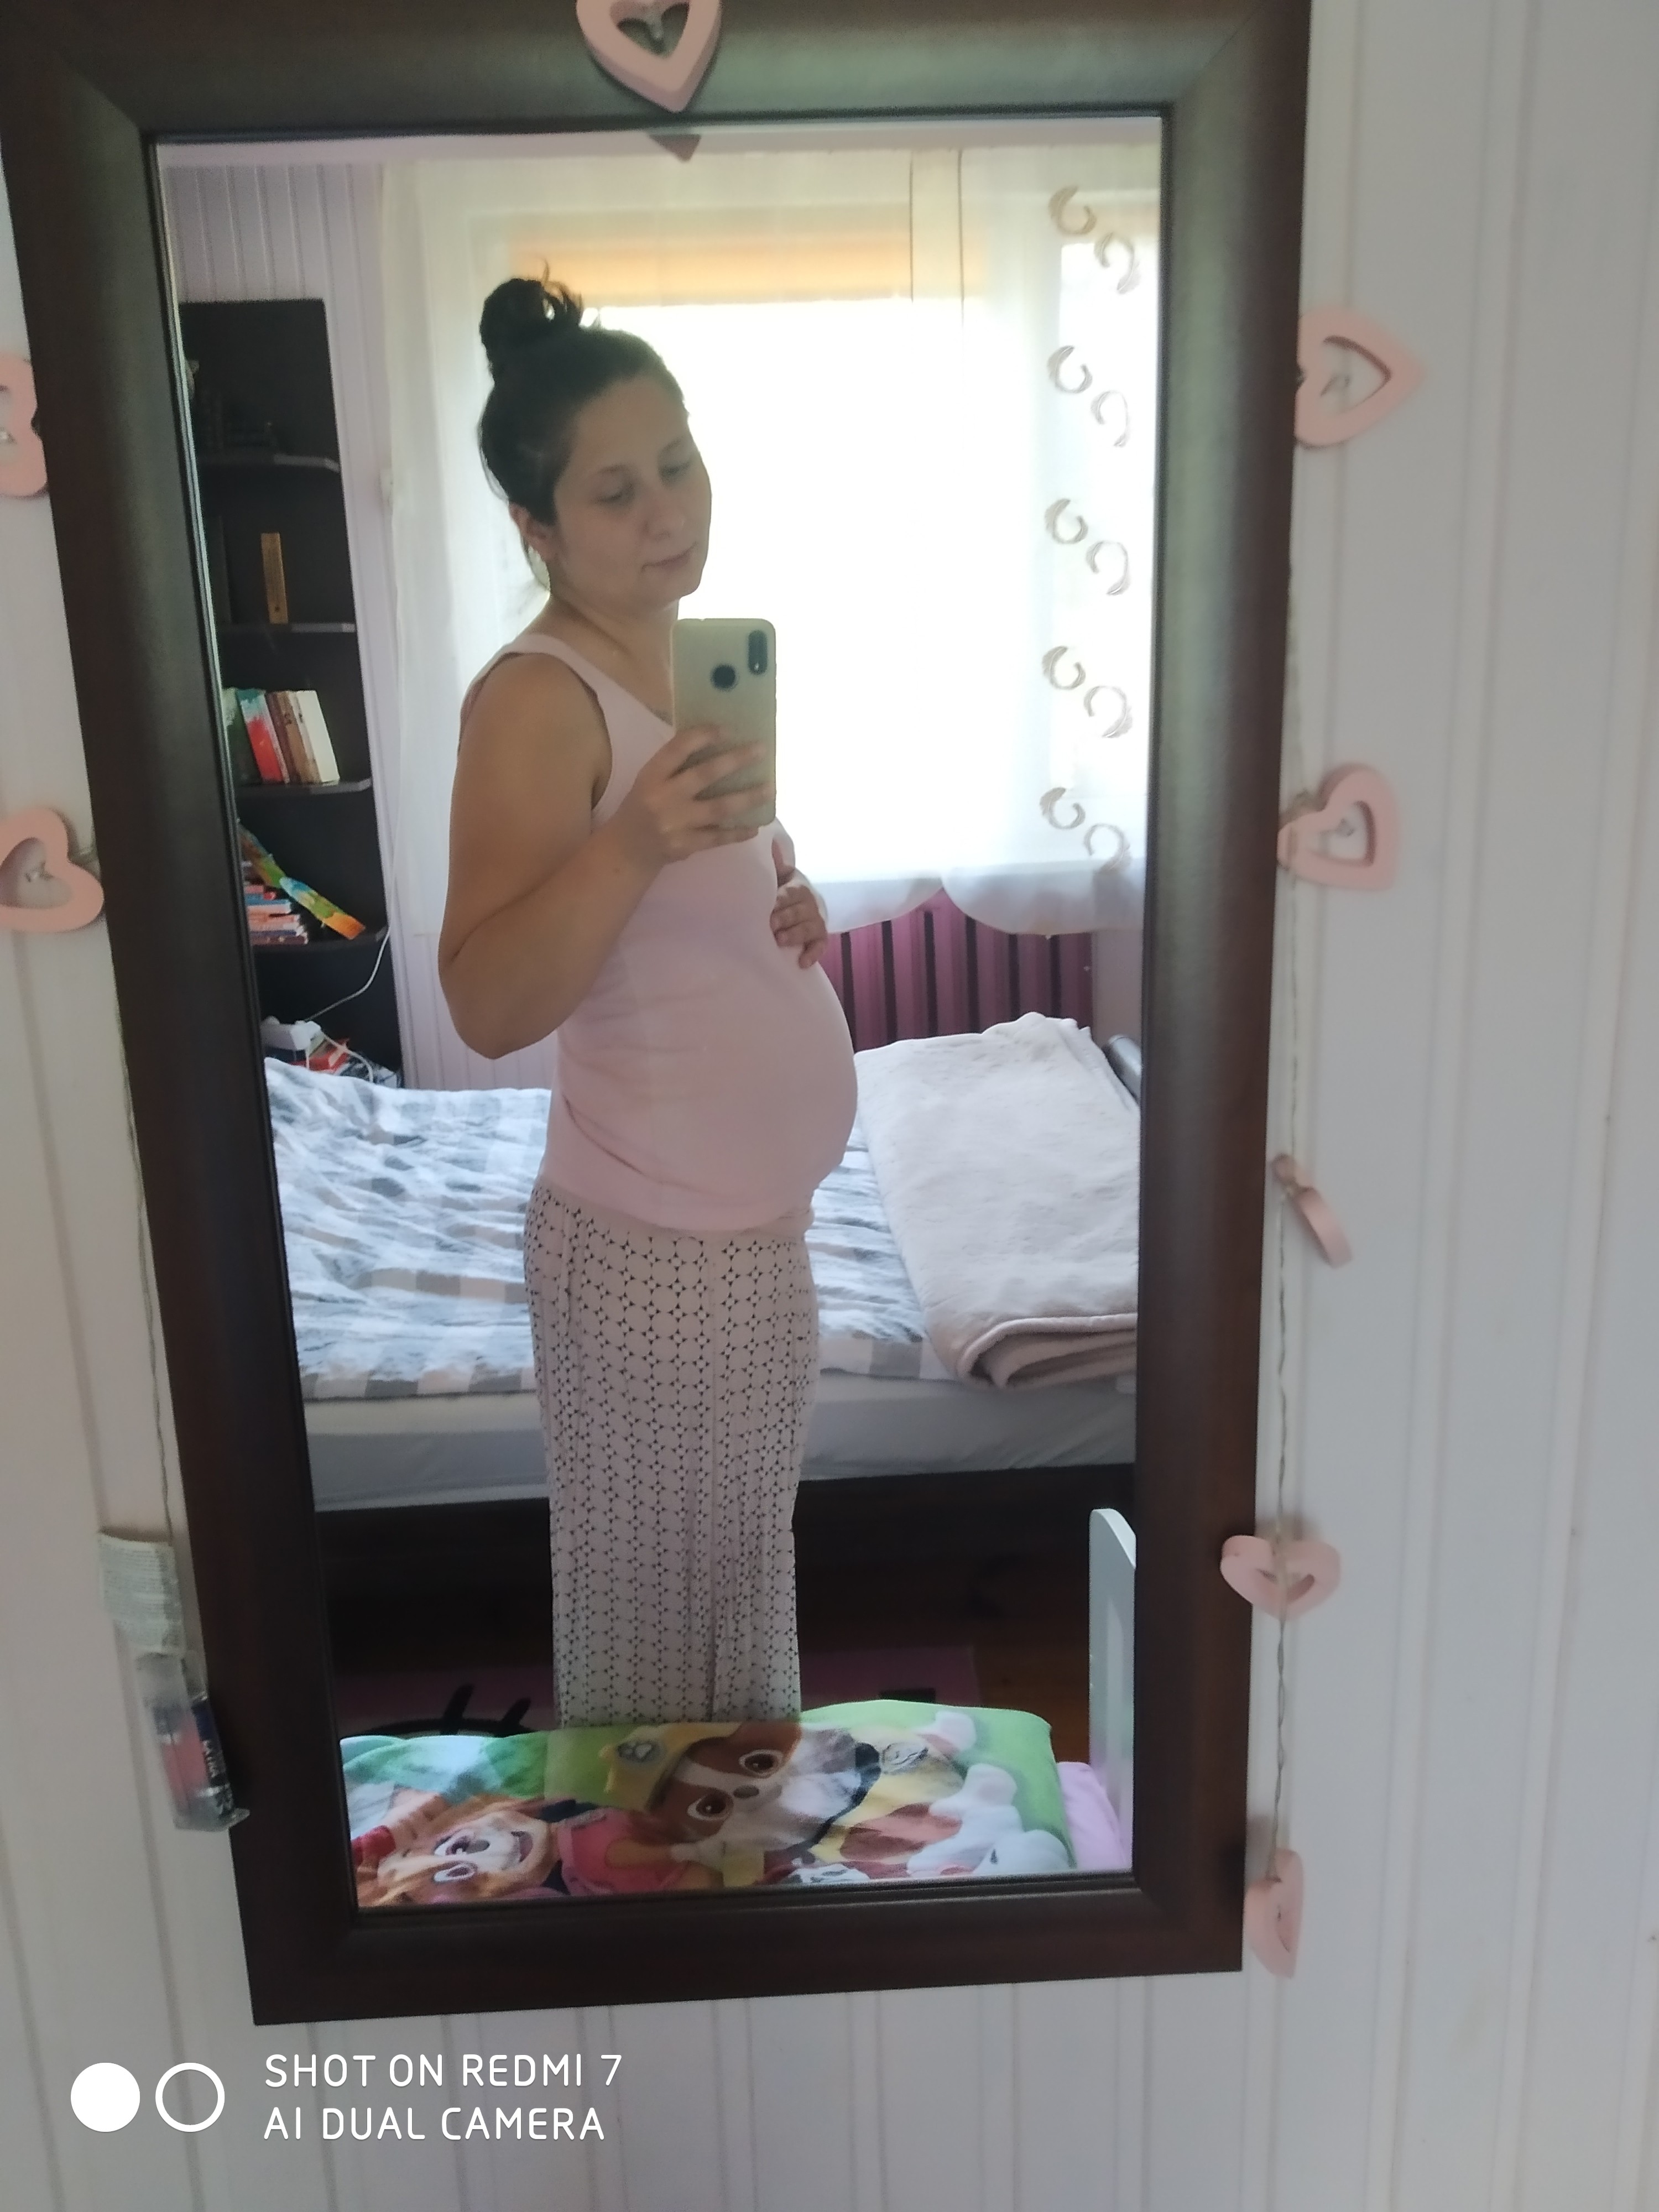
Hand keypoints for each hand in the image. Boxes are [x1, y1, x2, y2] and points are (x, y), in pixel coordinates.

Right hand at [609, 722, 774, 872]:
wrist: (627, 850)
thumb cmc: (642, 807)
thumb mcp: (648, 781)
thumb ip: (674, 766)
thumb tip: (715, 743)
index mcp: (651, 776)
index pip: (678, 749)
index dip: (703, 736)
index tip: (728, 729)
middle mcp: (663, 798)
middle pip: (705, 775)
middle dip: (736, 760)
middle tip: (761, 750)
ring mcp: (676, 824)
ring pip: (719, 808)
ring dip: (748, 797)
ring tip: (770, 788)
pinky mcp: (686, 846)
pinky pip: (718, 837)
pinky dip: (738, 832)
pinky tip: (755, 825)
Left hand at [771, 873, 828, 968]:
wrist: (802, 902)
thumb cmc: (783, 890)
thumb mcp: (780, 875)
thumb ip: (775, 866)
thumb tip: (770, 847)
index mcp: (799, 887)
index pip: (792, 893)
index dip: (781, 900)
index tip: (770, 907)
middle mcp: (811, 904)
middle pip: (799, 911)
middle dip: (785, 918)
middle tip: (771, 925)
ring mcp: (817, 921)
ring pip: (809, 928)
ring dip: (795, 935)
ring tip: (780, 941)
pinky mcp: (821, 937)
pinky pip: (820, 946)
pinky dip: (813, 954)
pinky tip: (803, 962)